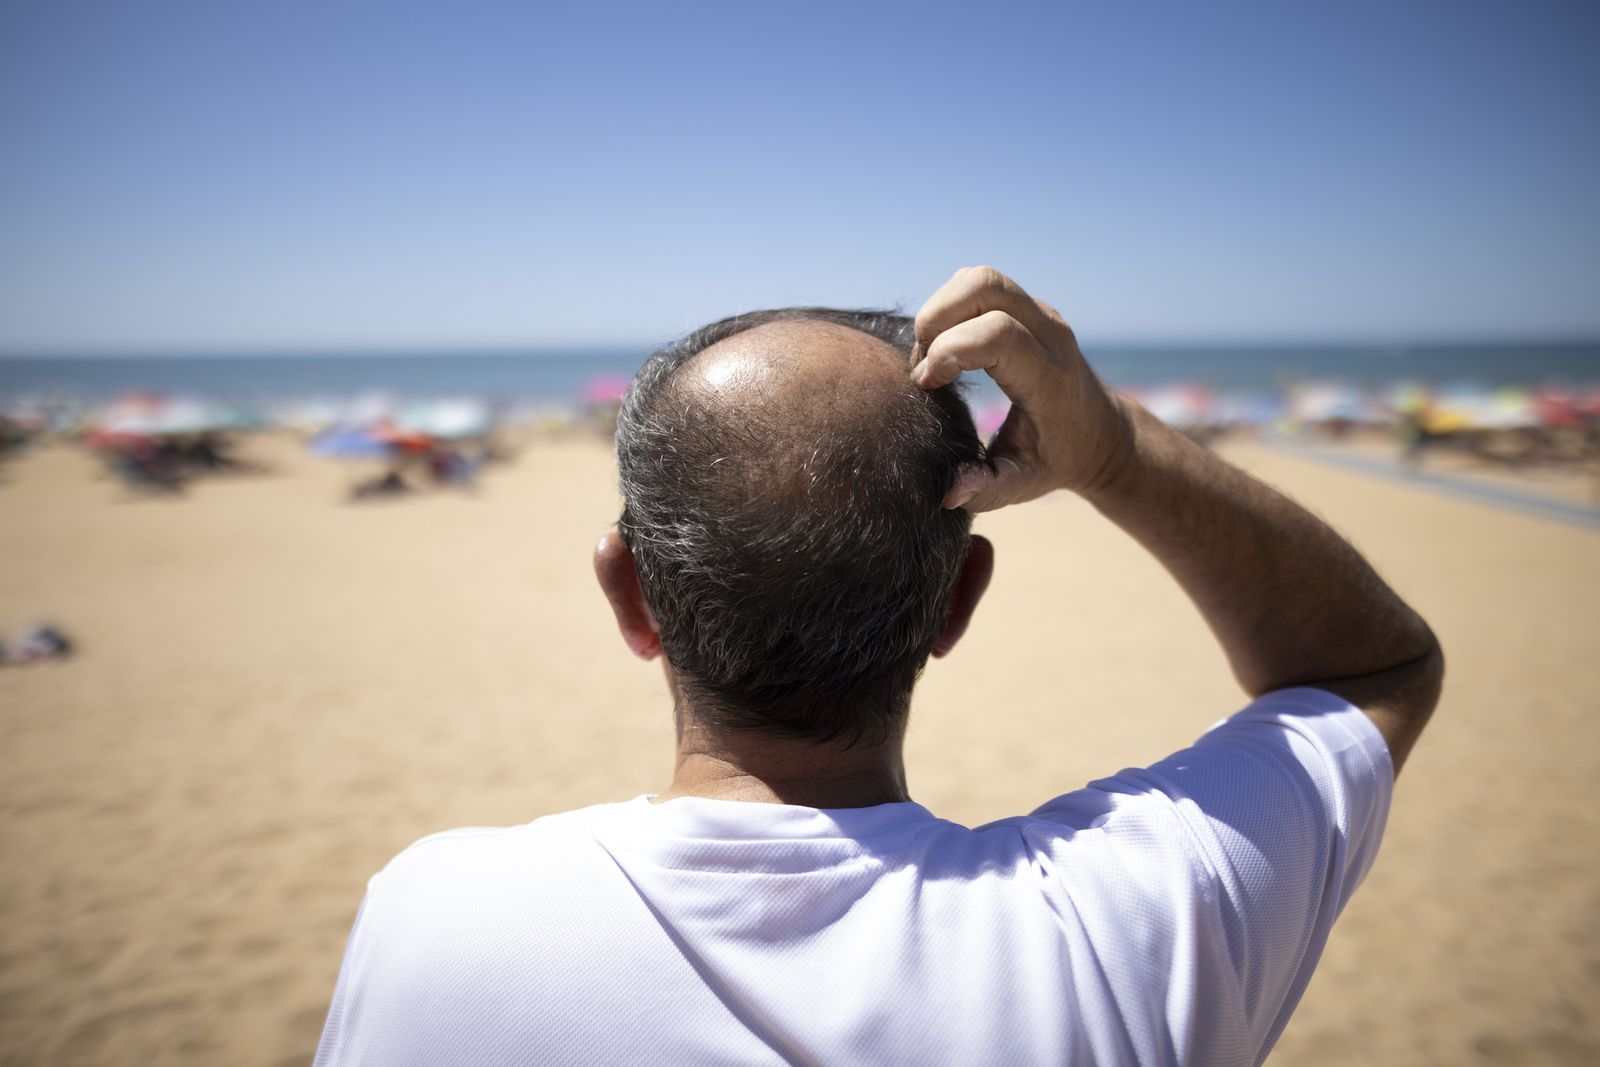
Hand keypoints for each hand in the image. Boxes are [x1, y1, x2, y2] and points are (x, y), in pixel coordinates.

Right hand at [911, 266, 1133, 511]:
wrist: (1101, 433)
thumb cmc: (1058, 459)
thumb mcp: (1025, 483)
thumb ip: (987, 488)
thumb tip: (950, 493)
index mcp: (1050, 377)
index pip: (997, 334)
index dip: (949, 351)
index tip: (926, 386)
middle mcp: (1050, 335)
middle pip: (985, 286)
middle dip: (937, 317)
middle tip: (922, 363)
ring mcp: (1041, 314)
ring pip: (980, 278)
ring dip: (941, 308)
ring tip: (931, 354)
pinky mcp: (1029, 306)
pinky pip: (981, 285)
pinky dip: (952, 305)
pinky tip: (946, 345)